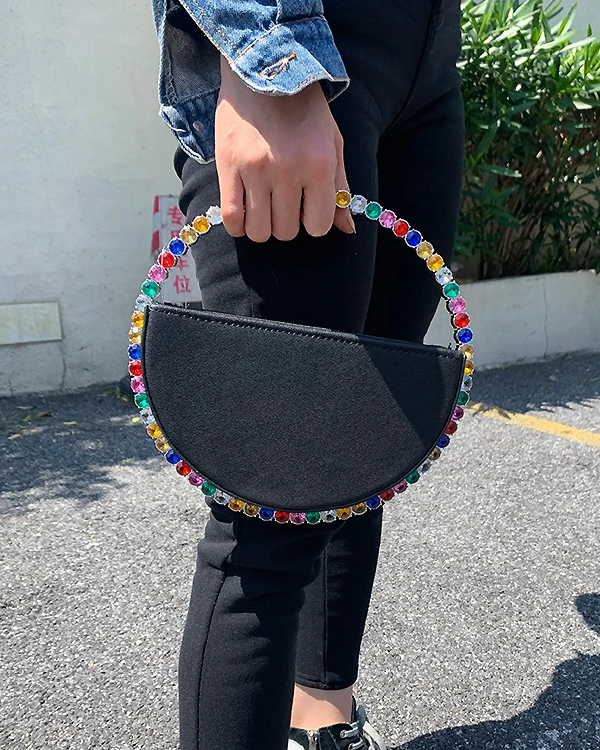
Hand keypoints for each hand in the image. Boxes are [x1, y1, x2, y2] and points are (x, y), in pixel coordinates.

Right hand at [215, 54, 354, 242]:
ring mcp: (255, 168)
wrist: (264, 70)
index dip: (312, 222)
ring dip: (262, 226)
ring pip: (259, 231)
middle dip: (286, 223)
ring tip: (263, 206)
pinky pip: (231, 219)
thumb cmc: (305, 110)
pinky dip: (238, 226)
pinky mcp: (227, 165)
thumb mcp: (333, 144)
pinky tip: (243, 214)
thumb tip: (348, 230)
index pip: (318, 226)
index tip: (305, 208)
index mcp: (320, 164)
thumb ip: (340, 188)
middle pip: (286, 231)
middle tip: (283, 202)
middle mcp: (288, 169)